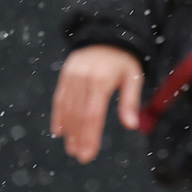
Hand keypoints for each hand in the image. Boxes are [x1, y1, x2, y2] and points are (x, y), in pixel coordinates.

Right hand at [50, 45, 143, 162]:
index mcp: (101, 81)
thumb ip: (130, 102)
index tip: (89, 154)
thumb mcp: (133, 78)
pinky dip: (58, 115)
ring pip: (67, 108)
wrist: (106, 35)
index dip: (90, 136)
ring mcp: (71, 76)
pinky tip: (59, 131)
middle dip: (79, 138)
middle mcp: (83, 79)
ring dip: (69, 130)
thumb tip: (132, 126)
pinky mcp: (65, 75)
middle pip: (78, 115)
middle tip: (81, 157)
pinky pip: (59, 98)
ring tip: (71, 149)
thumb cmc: (123, 61)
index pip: (93, 115)